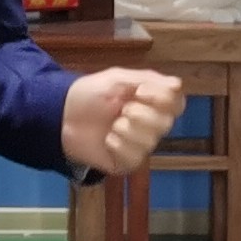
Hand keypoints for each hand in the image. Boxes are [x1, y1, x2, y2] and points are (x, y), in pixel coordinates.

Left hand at [62, 67, 184, 175]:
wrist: (62, 114)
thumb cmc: (91, 94)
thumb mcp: (119, 78)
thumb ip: (149, 79)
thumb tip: (178, 85)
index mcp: (152, 103)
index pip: (177, 104)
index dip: (162, 98)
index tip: (140, 91)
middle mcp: (151, 126)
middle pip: (165, 123)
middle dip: (140, 114)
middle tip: (121, 110)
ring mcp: (140, 146)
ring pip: (149, 141)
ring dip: (125, 129)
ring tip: (110, 125)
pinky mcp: (127, 162)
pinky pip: (134, 156)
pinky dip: (117, 145)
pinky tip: (106, 140)